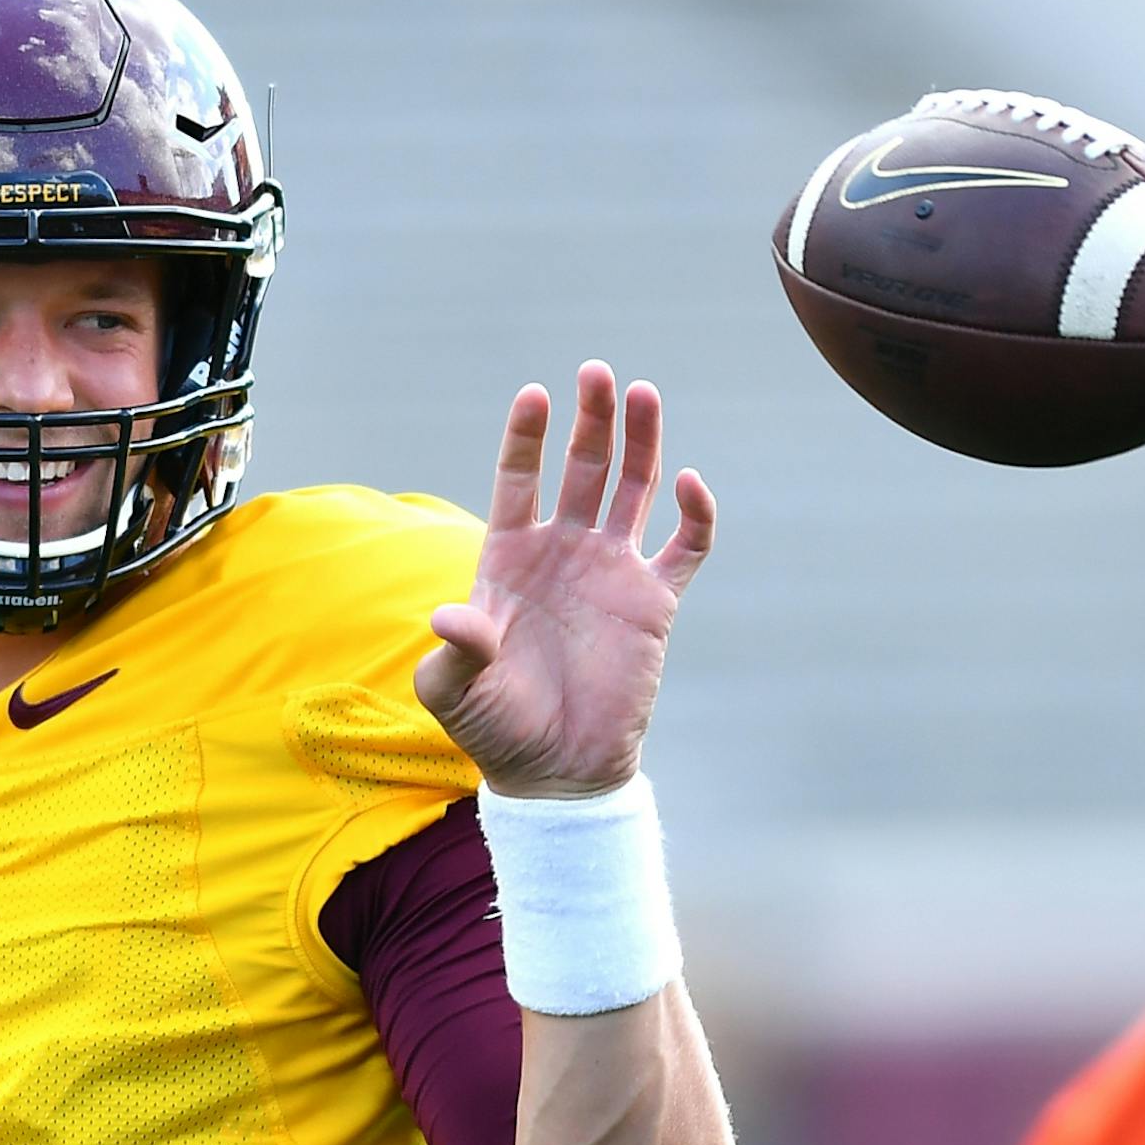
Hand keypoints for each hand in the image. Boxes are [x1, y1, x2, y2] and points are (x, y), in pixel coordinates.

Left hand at [416, 360, 714, 797]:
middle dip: (590, 420)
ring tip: (642, 392)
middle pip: (582, 468)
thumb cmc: (496, 728)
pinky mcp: (653, 602)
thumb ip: (455, 651)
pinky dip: (693, 514)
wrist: (556, 771)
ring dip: (640, 442)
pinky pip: (684, 547)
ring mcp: (611, 572)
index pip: (519, 479)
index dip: (526, 437)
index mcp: (510, 559)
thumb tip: (450, 618)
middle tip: (596, 373)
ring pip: (632, 489)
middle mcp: (563, 552)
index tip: (533, 394)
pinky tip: (690, 481)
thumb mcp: (455, 692)